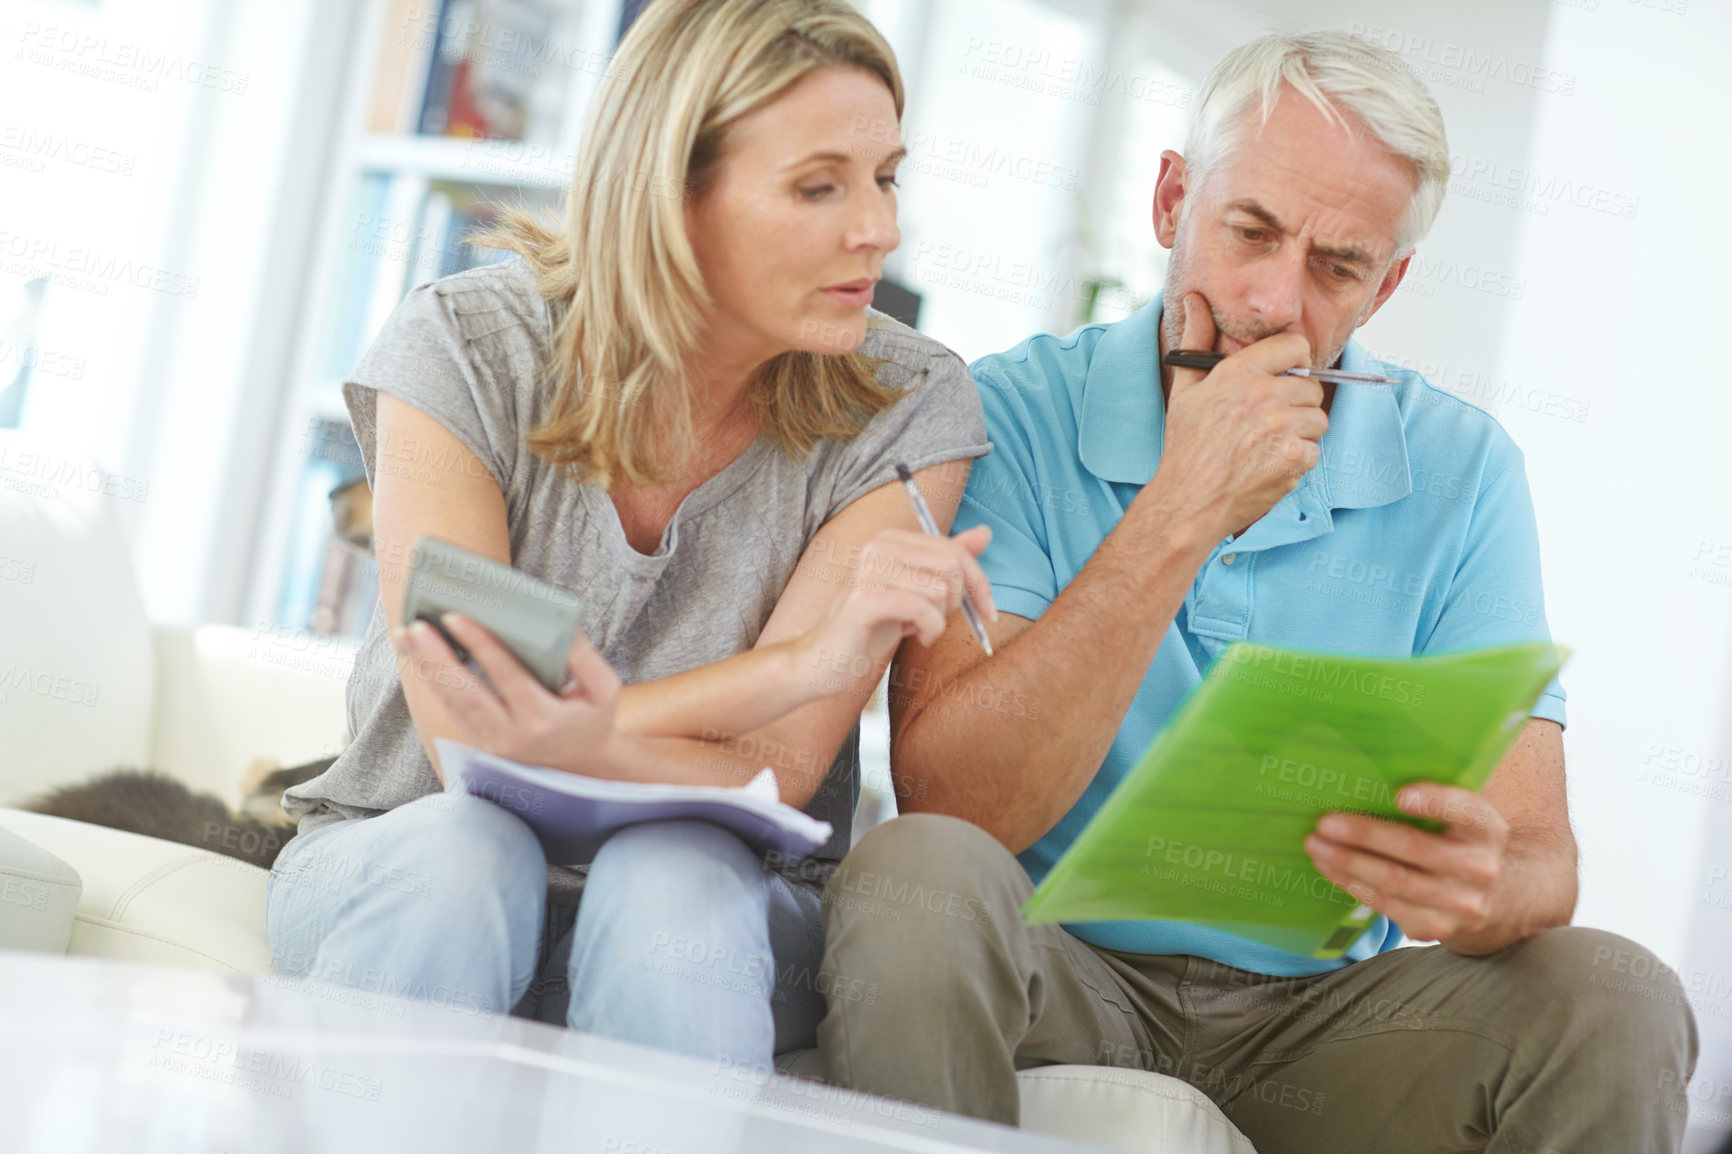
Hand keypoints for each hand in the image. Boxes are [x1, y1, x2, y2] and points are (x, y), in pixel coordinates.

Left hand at [394, 613, 622, 777]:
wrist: (579, 763)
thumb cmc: (590, 717)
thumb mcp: (603, 689)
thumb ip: (584, 656)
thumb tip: (560, 623)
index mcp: (543, 720)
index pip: (507, 677)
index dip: (480, 645)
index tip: (457, 616)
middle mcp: (511, 736)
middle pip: (466, 694)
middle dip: (438, 659)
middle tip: (416, 627)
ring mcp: (490, 742)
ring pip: (450, 703)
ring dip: (426, 668)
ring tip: (408, 634)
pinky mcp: (477, 741)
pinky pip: (450, 709)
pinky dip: (433, 681)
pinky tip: (419, 655)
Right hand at [794, 524, 996, 698]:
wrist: (822, 663)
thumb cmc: (870, 629)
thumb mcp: (916, 592)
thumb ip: (946, 562)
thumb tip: (986, 532)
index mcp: (890, 539)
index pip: (953, 549)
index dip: (979, 582)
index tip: (987, 611)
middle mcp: (877, 546)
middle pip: (951, 565)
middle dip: (958, 601)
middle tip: (937, 621)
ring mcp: (868, 571)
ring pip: (940, 590)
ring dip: (940, 620)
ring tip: (920, 630)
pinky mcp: (864, 600)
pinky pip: (922, 609)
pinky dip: (930, 629)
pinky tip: (917, 637)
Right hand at [1142, 291, 1327, 541]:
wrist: (1187, 502)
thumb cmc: (1185, 447)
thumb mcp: (1185, 390)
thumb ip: (1197, 341)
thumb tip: (1195, 298)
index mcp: (1238, 373)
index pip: (1295, 345)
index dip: (1294, 362)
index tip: (1285, 377)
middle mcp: (1263, 396)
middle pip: (1311, 386)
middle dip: (1296, 405)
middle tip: (1269, 424)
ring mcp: (1281, 428)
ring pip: (1317, 420)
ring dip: (1300, 434)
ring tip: (1268, 447)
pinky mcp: (1293, 458)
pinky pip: (1315, 451)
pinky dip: (1297, 462)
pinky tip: (1269, 466)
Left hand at [1304, 783, 1510, 950]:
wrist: (1490, 898)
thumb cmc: (1456, 842)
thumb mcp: (1459, 818)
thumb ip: (1430, 800)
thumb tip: (1363, 778)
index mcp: (1486, 829)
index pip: (1465, 811)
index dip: (1434, 802)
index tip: (1399, 795)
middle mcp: (1479, 867)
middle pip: (1416, 848)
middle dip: (1364, 835)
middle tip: (1324, 822)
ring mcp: (1460, 903)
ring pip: (1395, 881)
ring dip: (1348, 862)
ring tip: (1316, 845)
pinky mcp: (1435, 927)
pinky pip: (1386, 905)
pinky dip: (1352, 884)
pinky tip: (1330, 868)